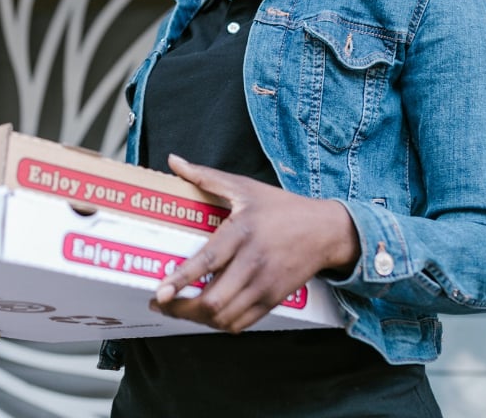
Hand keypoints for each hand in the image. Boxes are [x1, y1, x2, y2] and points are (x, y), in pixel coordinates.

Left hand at [150, 154, 358, 332]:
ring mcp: (264, 285)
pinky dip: (219, 324)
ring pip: (224, 317)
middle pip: (213, 300)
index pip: (207, 262)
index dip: (181, 280)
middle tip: (160, 303)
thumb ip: (205, 177)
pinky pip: (240, 323)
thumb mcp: (244, 187)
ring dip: (197, 319)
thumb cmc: (282, 208)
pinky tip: (206, 314)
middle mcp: (253, 263)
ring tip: (178, 310)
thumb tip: (174, 161)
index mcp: (242, 232)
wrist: (325, 231)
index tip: (160, 292)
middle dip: (181, 309)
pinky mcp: (272, 300)